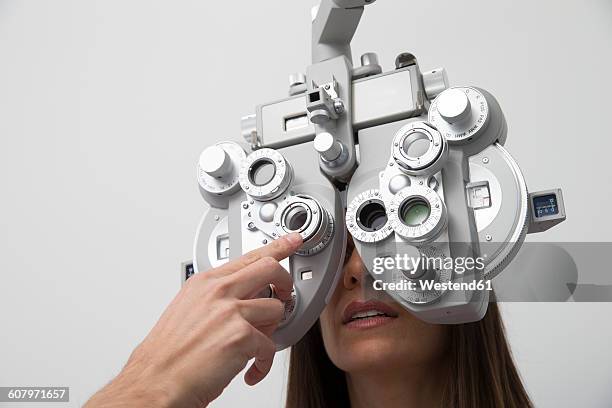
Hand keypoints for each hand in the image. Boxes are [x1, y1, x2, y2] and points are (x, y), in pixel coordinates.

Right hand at [85, 233, 302, 407]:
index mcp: (205, 282)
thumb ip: (218, 298)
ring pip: (276, 309)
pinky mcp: (241, 335)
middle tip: (285, 296)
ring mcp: (230, 311)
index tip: (292, 241)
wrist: (155, 380)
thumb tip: (247, 300)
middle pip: (270, 268)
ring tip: (255, 346)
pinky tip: (250, 371)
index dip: (277, 247)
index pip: (249, 256)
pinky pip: (270, 346)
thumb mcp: (190, 310)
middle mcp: (218, 291)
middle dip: (285, 282)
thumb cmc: (170, 353)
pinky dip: (263, 363)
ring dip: (271, 330)